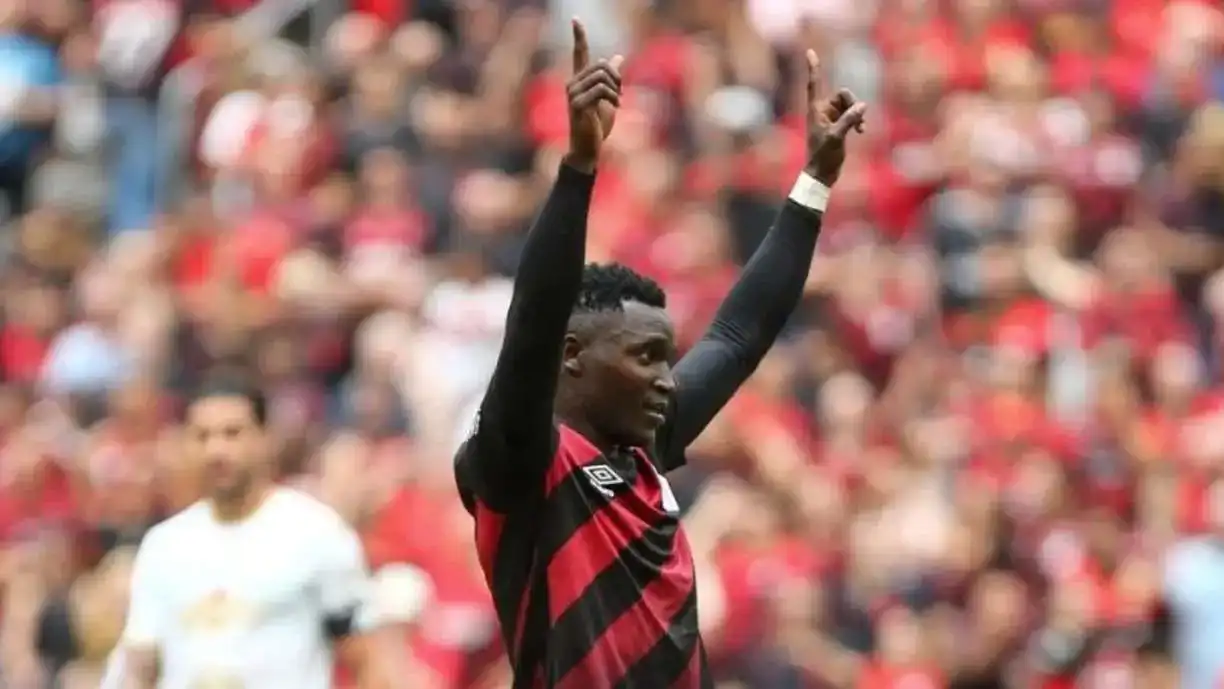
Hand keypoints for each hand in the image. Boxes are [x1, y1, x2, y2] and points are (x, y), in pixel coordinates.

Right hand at [566, 19, 622, 170]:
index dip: (578, 35)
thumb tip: (618, 57)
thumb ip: (612, 78)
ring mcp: (573, 94)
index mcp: (579, 80)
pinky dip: (613, 97)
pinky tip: (616, 106)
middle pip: (601, 65)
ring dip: (616, 89)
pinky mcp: (578, 104)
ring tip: (618, 101)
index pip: (579, 53)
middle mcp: (573, 84)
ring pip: (602, 77)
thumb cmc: (596, 125)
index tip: (575, 18)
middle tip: (621, 93)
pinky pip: (601, 90)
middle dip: (617, 77)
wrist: (588, 148)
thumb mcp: (608, 97)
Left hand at [802, 50, 866, 185]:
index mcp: (815, 110)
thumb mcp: (836, 137)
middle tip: (859, 118)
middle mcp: (822, 111)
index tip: (810, 52)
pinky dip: (858, 120)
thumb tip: (863, 105)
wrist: (822, 173)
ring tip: (861, 129)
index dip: (814, 68)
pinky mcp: (839, 125)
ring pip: (850, 104)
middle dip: (853, 103)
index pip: (814, 84)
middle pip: (843, 94)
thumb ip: (849, 120)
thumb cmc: (823, 156)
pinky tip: (862, 131)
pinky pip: (853, 114)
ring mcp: (831, 118)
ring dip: (858, 114)